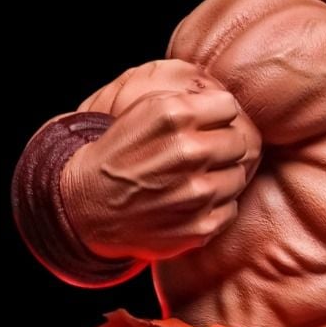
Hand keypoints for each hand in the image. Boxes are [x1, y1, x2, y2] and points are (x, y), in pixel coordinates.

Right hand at [61, 83, 261, 258]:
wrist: (86, 205)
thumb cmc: (118, 155)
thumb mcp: (142, 111)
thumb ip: (186, 100)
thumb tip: (228, 103)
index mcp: (173, 115)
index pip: (228, 106)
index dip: (216, 116)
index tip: (204, 126)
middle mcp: (188, 152)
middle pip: (238, 141)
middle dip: (221, 145)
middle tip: (199, 155)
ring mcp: (196, 193)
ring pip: (238, 176)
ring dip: (220, 177)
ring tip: (193, 180)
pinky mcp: (200, 226)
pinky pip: (231, 208)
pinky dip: (216, 207)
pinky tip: (190, 203)